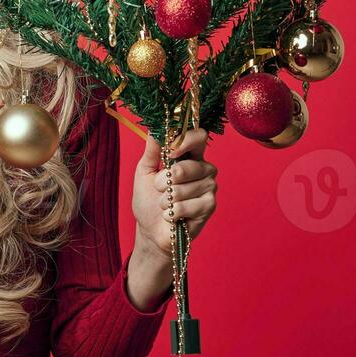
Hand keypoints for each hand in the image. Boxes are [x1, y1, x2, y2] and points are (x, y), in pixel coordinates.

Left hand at [126, 129, 217, 308]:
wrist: (150, 230)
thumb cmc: (148, 199)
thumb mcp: (145, 171)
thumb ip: (152, 149)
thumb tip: (154, 126)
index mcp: (190, 156)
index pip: (199, 137)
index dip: (185, 141)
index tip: (168, 152)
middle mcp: (204, 169)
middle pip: (189, 165)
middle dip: (166, 180)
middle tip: (160, 188)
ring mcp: (209, 187)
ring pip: (186, 187)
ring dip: (167, 198)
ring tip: (165, 204)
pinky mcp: (210, 206)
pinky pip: (188, 204)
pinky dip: (173, 211)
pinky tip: (172, 216)